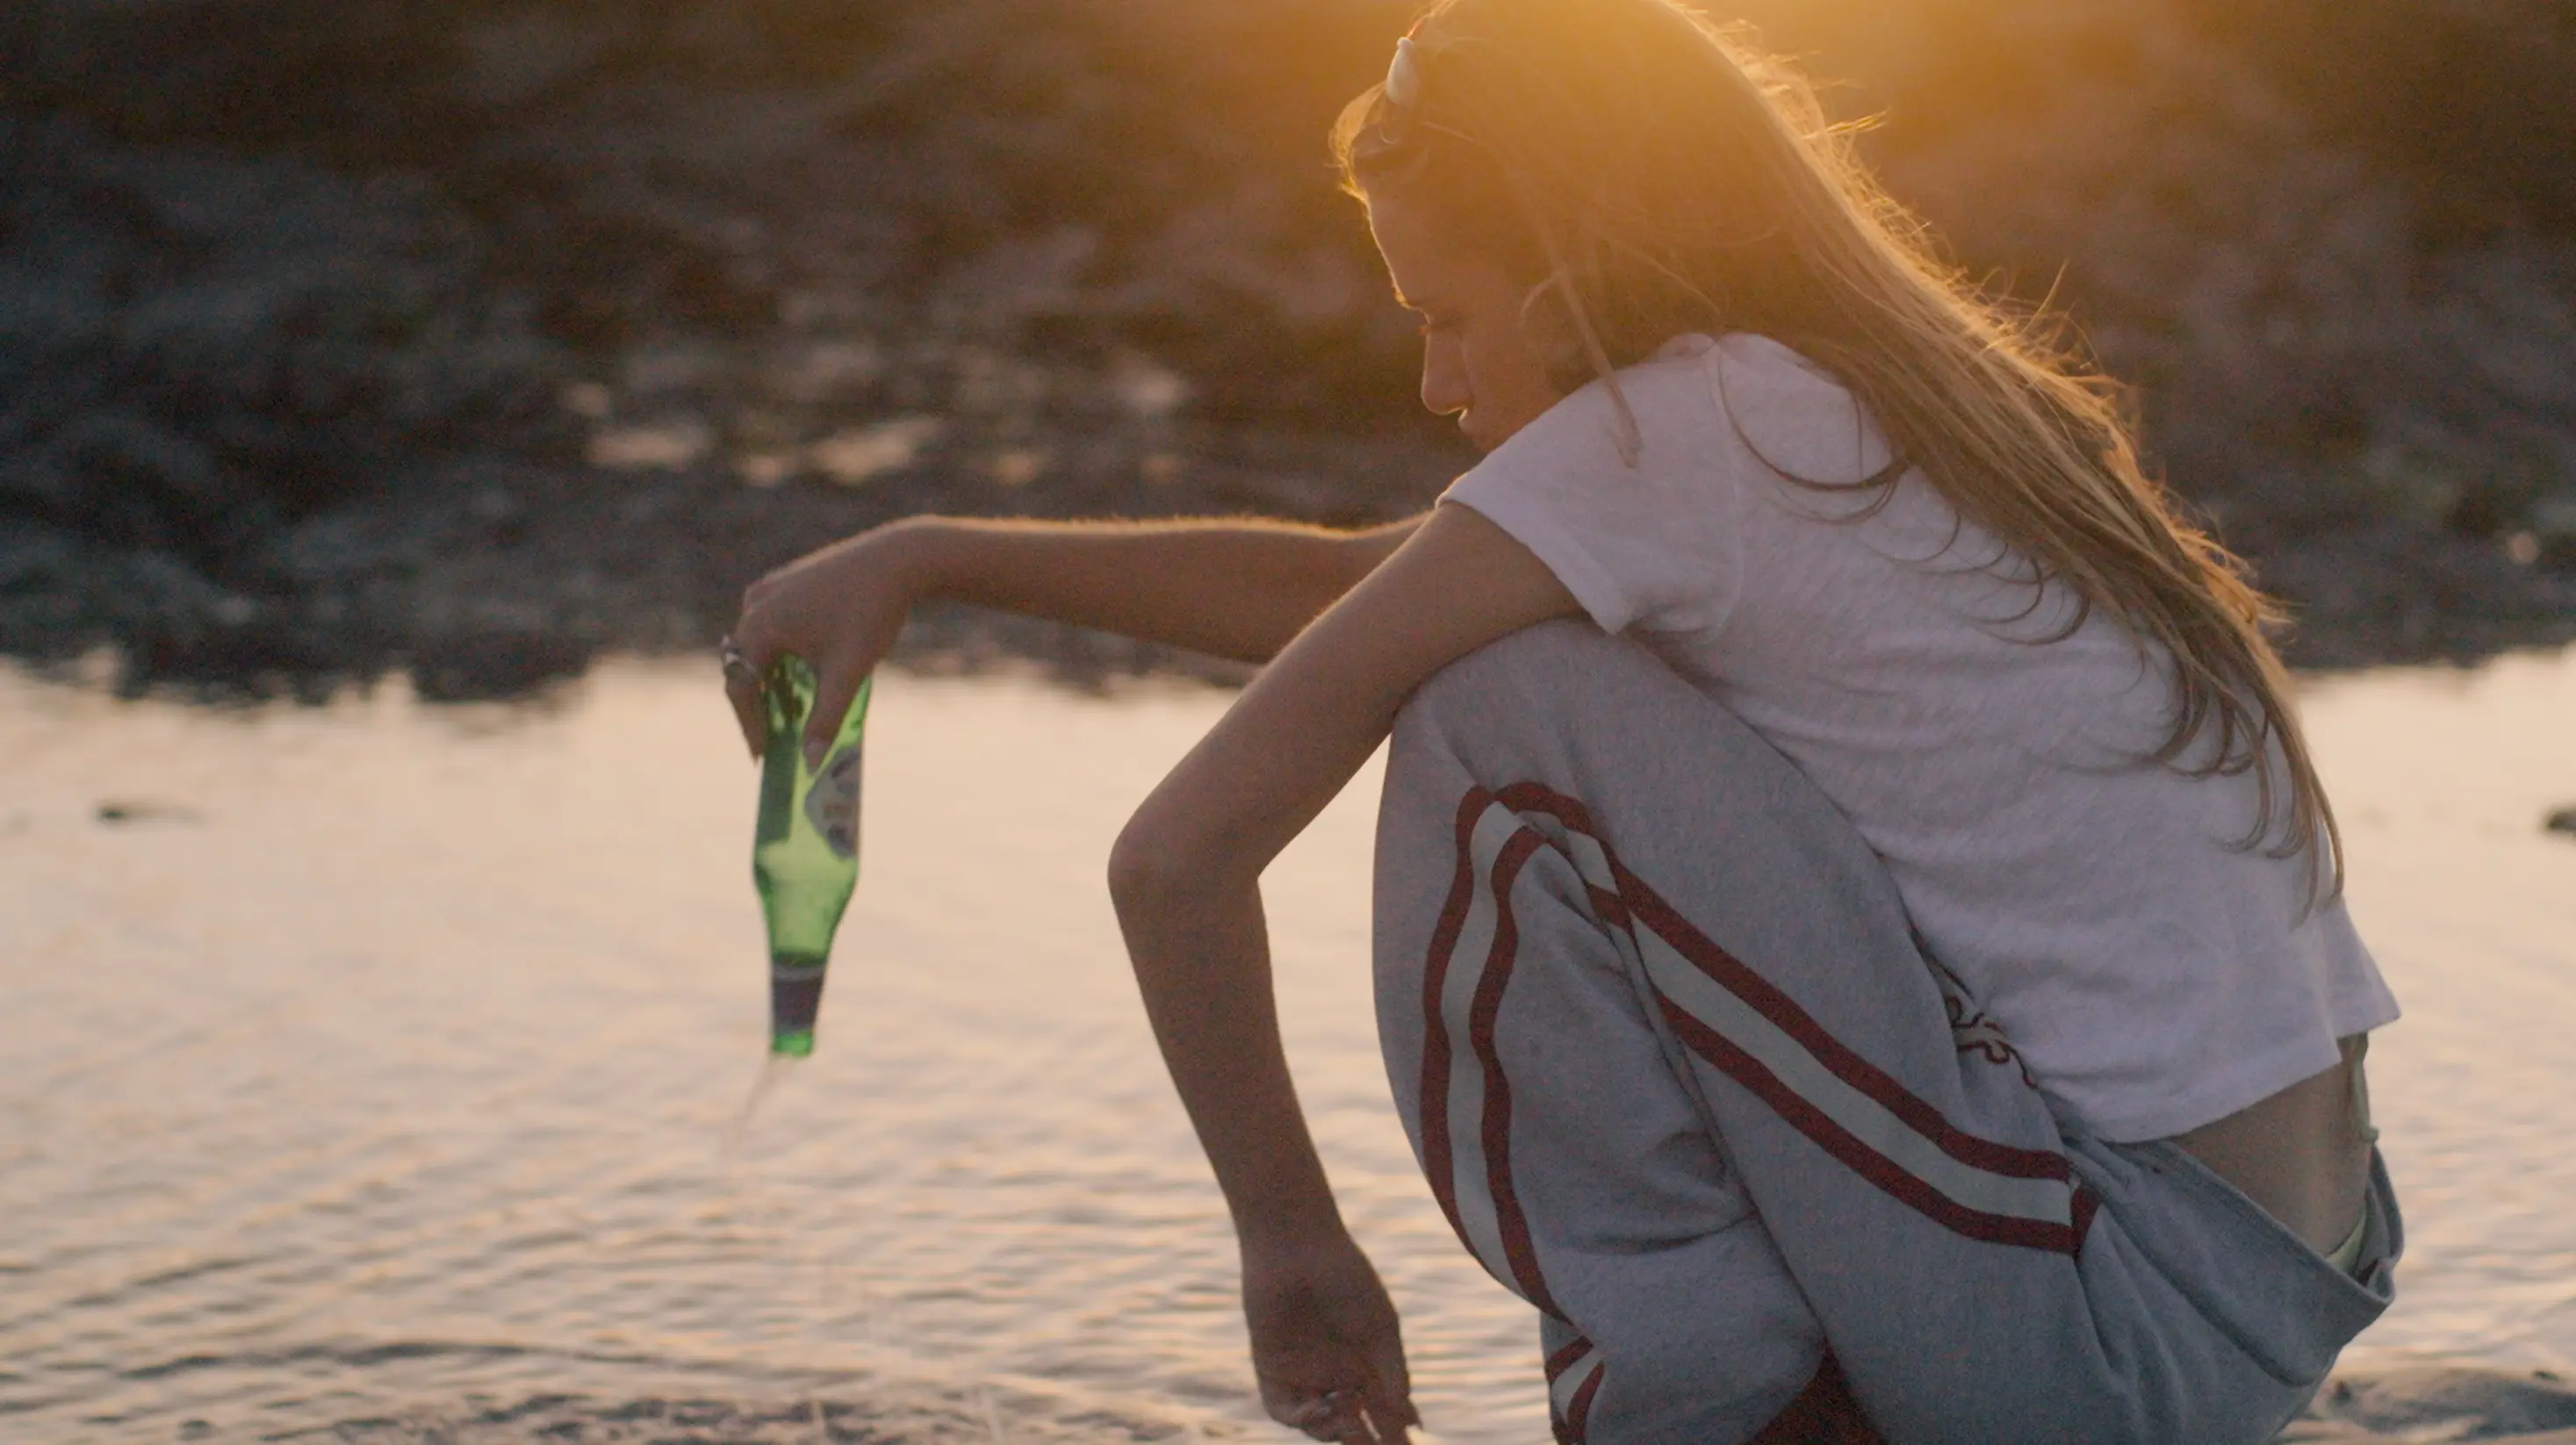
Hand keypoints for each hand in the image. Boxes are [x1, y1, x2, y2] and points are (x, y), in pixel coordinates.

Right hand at [724, 520, 930, 765]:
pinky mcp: (788, 582)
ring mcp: (770, 588)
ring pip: (759, 647)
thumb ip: (826, 719)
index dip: (750, 725)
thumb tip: (810, 764)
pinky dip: (781, 657)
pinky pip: (772, 628)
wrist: (901, 559)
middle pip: (745, 667)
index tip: (763, 756)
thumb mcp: (848, 672)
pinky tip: (805, 677)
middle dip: (760, 705)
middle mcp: (756, 603)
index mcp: (760, 624)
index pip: (740, 687)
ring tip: (792, 713)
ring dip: (771, 681)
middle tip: (774, 739)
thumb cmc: (872, 614)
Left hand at [1241, 1230, 1417, 1443]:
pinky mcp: (1272, 1370)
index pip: (1384, 1410)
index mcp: (1367, 1364)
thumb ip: (1392, 1371)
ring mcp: (1304, 1374)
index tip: (1411, 1443)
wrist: (1298, 1249)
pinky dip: (1302, 1417)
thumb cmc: (1346, 1279)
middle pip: (1353, 1425)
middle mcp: (1336, 1374)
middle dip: (1366, 1442)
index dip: (1397, 1431)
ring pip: (1319, 1425)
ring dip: (1333, 1432)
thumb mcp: (1380, 1327)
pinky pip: (1283, 1410)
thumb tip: (1407, 1417)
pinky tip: (1318, 1406)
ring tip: (1348, 1416)